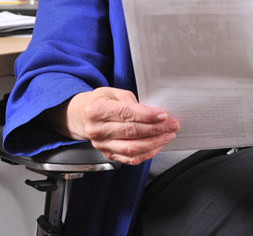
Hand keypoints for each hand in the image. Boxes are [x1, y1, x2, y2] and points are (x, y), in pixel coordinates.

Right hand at [49, 87, 179, 164]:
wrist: (80, 116)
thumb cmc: (99, 102)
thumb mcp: (113, 93)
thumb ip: (131, 101)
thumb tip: (151, 112)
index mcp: (98, 110)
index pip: (126, 114)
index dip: (147, 115)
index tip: (164, 115)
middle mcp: (98, 130)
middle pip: (131, 132)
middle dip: (156, 129)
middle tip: (172, 125)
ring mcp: (102, 145)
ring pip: (131, 148)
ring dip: (154, 143)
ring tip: (168, 136)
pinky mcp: (107, 154)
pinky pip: (129, 159)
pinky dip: (146, 154)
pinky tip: (157, 146)